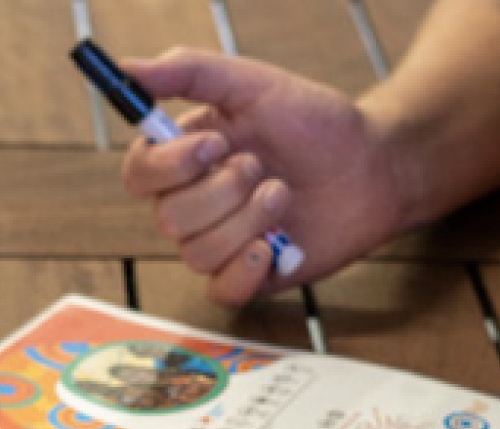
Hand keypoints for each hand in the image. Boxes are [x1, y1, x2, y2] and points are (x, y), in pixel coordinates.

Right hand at [120, 49, 408, 304]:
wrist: (371, 167)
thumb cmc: (315, 123)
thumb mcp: (253, 84)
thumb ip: (190, 72)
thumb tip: (128, 67)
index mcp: (185, 158)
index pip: (139, 174)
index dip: (170, 166)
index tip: (216, 145)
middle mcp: (194, 204)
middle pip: (168, 218)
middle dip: (223, 191)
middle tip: (263, 168)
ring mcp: (220, 244)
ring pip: (197, 253)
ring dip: (247, 221)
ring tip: (283, 195)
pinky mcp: (249, 277)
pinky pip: (221, 291)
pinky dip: (246, 270)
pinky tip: (274, 247)